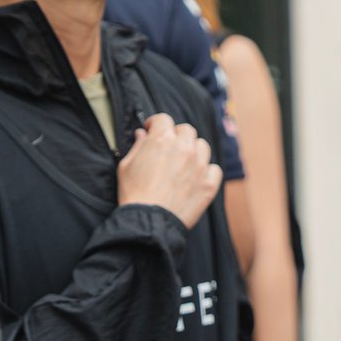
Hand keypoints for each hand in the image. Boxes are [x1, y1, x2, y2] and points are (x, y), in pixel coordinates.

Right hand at [117, 113, 221, 228]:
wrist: (148, 221)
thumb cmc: (133, 193)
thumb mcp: (126, 165)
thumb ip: (137, 146)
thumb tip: (142, 134)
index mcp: (162, 139)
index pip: (163, 119)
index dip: (156, 123)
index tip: (152, 130)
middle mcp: (184, 148)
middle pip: (186, 130)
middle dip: (176, 135)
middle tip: (168, 147)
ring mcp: (199, 165)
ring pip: (202, 146)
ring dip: (194, 150)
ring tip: (184, 162)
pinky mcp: (209, 183)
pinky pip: (214, 169)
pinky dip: (207, 171)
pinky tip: (196, 177)